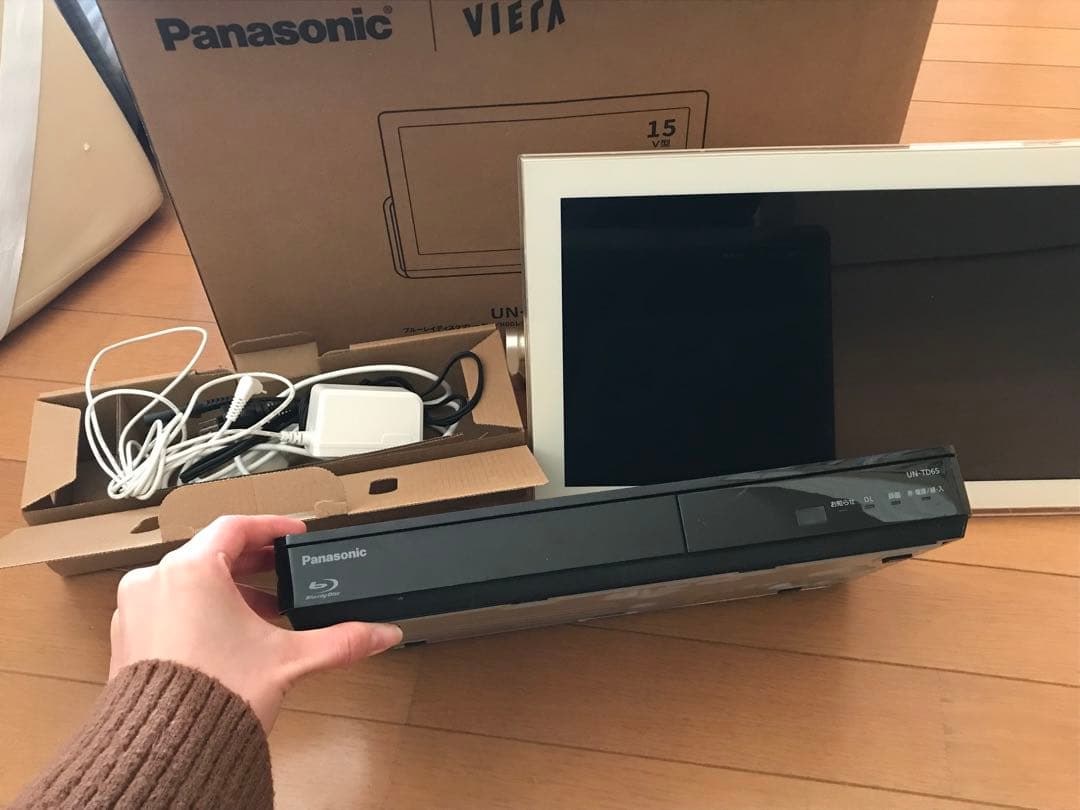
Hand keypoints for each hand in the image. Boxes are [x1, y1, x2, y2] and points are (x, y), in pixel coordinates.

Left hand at [109, 515, 401, 730]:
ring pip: (187, 580)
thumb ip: (341, 640)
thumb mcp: (289, 659)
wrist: (165, 750)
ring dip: (227, 589)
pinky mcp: (126, 639)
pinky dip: (197, 610)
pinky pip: (166, 606)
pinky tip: (226, 638)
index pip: (236, 526)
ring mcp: (135, 610)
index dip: (271, 526)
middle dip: (252, 563)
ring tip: (260, 612)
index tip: (292, 533)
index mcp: (192, 569)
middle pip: (211, 552)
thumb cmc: (210, 698)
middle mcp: (155, 581)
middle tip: (281, 569)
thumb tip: (380, 634)